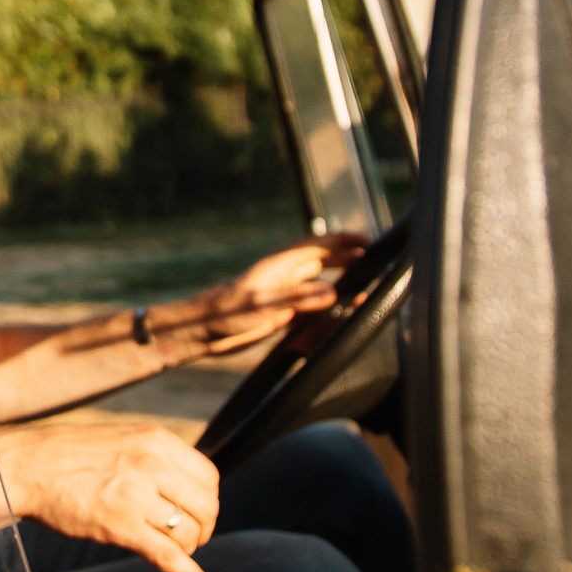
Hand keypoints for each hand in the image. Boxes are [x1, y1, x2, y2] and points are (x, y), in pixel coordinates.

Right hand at [0, 419, 220, 571]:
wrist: (27, 466)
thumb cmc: (69, 455)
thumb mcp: (121, 441)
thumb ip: (154, 458)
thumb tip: (184, 487)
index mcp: (156, 440)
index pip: (209, 476)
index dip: (208, 500)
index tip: (197, 512)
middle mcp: (152, 465)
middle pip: (205, 506)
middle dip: (203, 527)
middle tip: (192, 537)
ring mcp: (137, 496)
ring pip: (188, 532)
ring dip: (188, 547)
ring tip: (175, 551)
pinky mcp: (121, 526)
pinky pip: (168, 554)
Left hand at [159, 233, 366, 356]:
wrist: (200, 332)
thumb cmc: (223, 313)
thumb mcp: (261, 304)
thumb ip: (296, 298)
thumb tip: (332, 291)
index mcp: (278, 267)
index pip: (316, 246)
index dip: (341, 241)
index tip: (365, 240)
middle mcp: (282, 277)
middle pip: (320, 261)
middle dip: (345, 257)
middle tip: (371, 258)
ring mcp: (282, 295)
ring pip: (317, 282)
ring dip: (340, 280)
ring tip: (363, 283)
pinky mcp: (279, 314)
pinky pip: (310, 305)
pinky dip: (328, 305)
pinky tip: (340, 310)